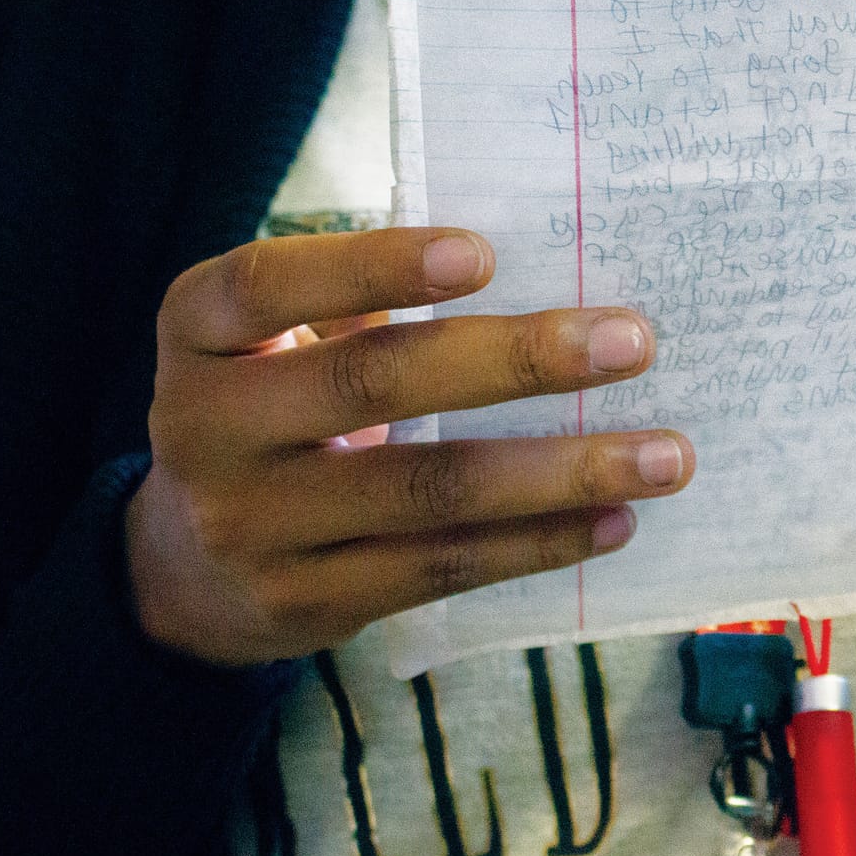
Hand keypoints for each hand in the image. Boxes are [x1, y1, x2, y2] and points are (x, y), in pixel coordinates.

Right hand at [125, 227, 693, 665]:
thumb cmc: (279, 408)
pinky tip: (615, 519)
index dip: (372, 266)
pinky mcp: (309, 601)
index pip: (270, 285)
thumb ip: (370, 306)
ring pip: (428, 491)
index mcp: (200, 335)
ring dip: (562, 471)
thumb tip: (549, 277)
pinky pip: (444, 567)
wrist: (189, 567)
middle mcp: (206, 427)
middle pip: (374, 385)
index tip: (484, 254)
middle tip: (632, 343)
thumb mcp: (281, 344)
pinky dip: (540, 542)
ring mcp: (252, 524)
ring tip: (666, 455)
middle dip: (515, 362)